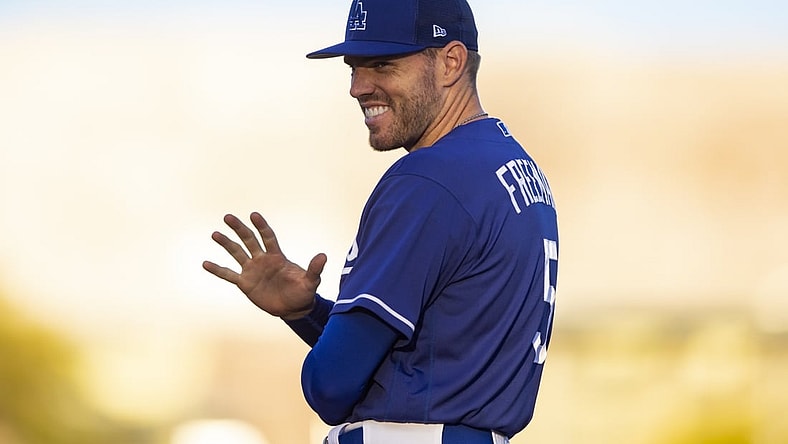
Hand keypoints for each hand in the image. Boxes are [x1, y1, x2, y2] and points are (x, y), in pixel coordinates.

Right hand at [202, 212, 327, 319]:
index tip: (253, 215)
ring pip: (237, 253)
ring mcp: (252, 270)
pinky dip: (218, 269)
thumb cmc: (303, 292)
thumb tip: (323, 256)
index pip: (267, 237)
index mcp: (277, 256)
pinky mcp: (245, 283)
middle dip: (239, 228)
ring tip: (215, 234)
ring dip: (226, 244)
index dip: (261, 226)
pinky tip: (205, 263)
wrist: (294, 308)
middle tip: (228, 217)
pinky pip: (229, 275)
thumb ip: (314, 269)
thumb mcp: (310, 281)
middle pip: (249, 240)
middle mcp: (262, 260)